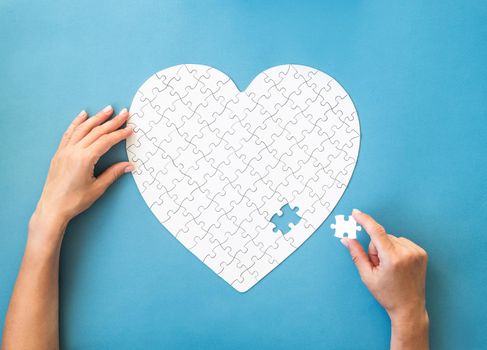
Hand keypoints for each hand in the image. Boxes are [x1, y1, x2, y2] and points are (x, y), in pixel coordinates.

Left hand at [30, 105, 132, 239]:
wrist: (52, 208)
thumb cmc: (74, 201)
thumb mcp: (98, 188)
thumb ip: (113, 173)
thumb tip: (129, 165)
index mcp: (84, 159)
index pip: (106, 141)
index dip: (120, 134)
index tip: (130, 129)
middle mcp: (74, 151)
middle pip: (96, 131)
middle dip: (112, 121)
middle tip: (124, 113)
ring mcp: (65, 151)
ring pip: (83, 129)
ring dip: (96, 118)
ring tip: (107, 110)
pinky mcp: (59, 153)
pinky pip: (69, 133)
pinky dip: (77, 122)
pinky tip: (83, 115)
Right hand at [341, 209, 428, 348]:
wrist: (409, 307)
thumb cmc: (387, 294)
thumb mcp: (367, 276)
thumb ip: (356, 254)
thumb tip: (347, 239)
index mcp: (392, 258)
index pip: (376, 232)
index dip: (364, 220)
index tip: (356, 213)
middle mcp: (406, 253)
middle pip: (382, 237)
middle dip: (376, 248)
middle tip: (379, 266)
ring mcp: (416, 252)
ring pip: (391, 239)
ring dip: (386, 248)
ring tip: (390, 267)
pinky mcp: (421, 253)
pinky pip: (402, 242)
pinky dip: (396, 249)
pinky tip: (398, 264)